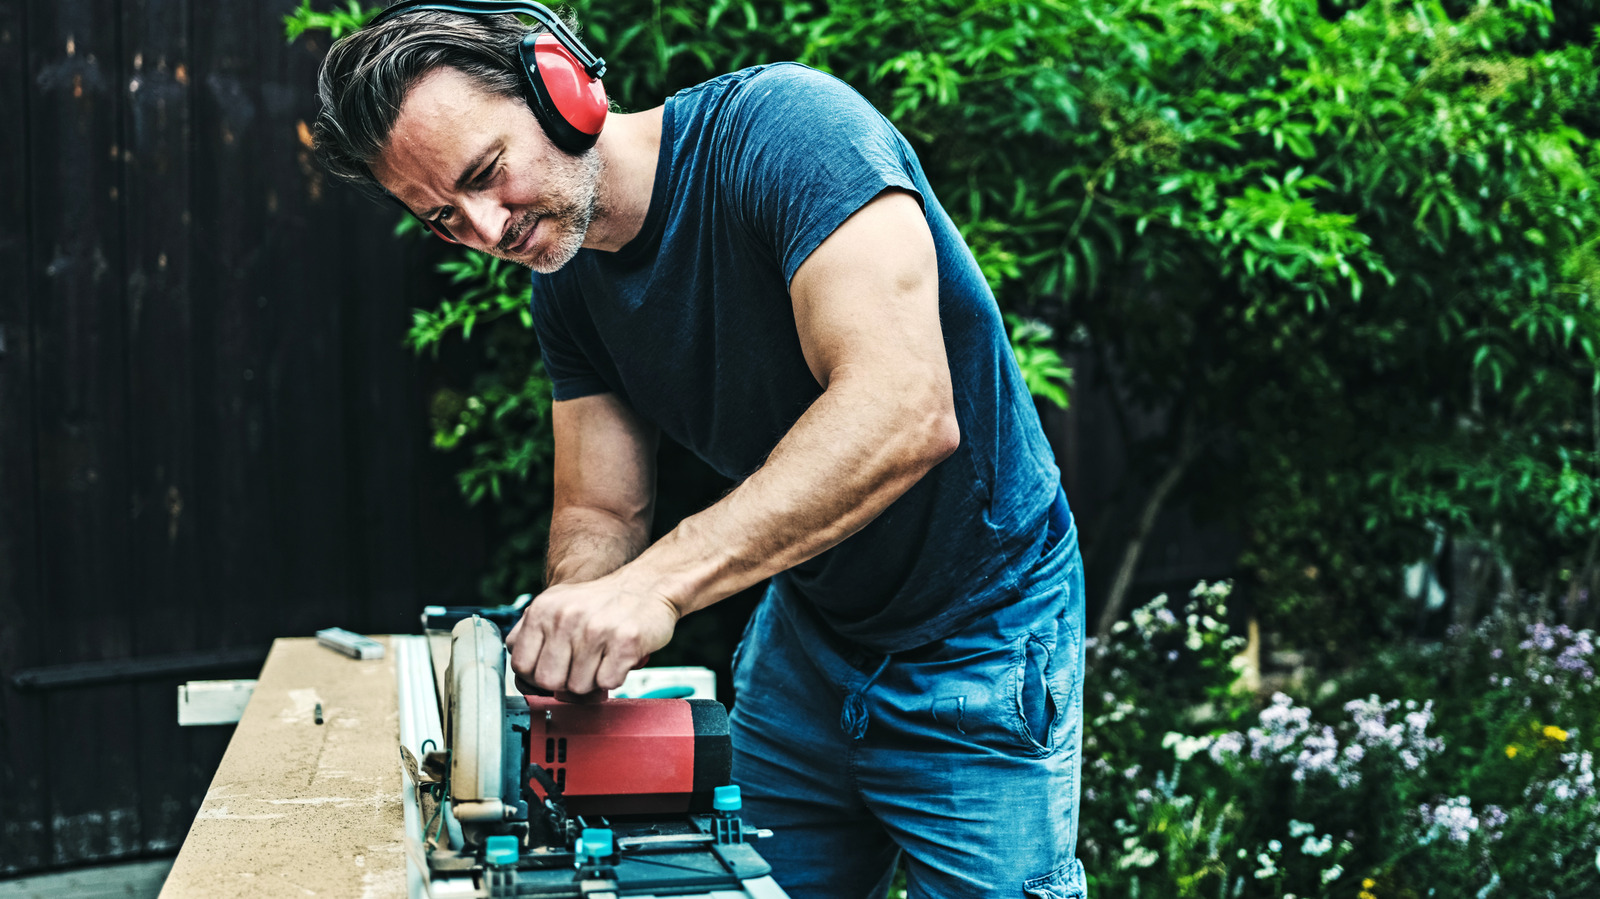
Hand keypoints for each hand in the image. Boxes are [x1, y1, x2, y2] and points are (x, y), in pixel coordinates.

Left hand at [505, 572, 680, 696]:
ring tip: (603, 657)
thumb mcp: (559, 605)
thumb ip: (533, 634)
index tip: (554, 671)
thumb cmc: (603, 602)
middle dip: (565, 682)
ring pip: (579, 687)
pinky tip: (619, 657)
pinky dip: (614, 676)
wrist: (649, 584)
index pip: (520, 665)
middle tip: (582, 666)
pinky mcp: (625, 641)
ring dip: (593, 680)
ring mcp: (596, 629)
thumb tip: (521, 675)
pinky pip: (607, 683)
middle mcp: (566, 617)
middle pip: (549, 681)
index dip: (537, 676)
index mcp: (544, 610)